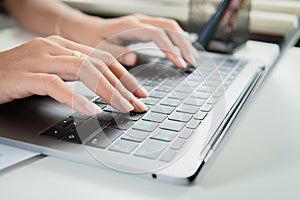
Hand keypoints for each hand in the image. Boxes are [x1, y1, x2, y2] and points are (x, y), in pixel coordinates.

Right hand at [0, 35, 147, 114]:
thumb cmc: (18, 75)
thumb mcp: (52, 70)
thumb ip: (75, 73)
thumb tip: (103, 84)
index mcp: (64, 46)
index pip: (103, 59)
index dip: (125, 77)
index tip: (138, 93)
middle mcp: (55, 48)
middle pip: (99, 64)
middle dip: (123, 86)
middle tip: (138, 104)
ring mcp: (41, 59)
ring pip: (84, 71)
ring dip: (108, 91)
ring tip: (123, 107)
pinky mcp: (27, 75)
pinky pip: (57, 86)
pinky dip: (77, 99)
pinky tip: (92, 110)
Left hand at [60, 14, 198, 66]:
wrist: (84, 28)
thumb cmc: (90, 39)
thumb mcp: (99, 49)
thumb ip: (116, 53)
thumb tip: (134, 59)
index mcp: (129, 27)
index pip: (158, 35)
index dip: (171, 50)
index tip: (180, 64)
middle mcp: (138, 21)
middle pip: (170, 27)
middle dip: (184, 44)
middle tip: (192, 61)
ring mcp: (142, 22)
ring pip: (170, 26)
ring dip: (183, 41)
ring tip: (190, 57)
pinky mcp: (143, 26)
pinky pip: (164, 29)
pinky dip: (175, 39)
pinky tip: (179, 49)